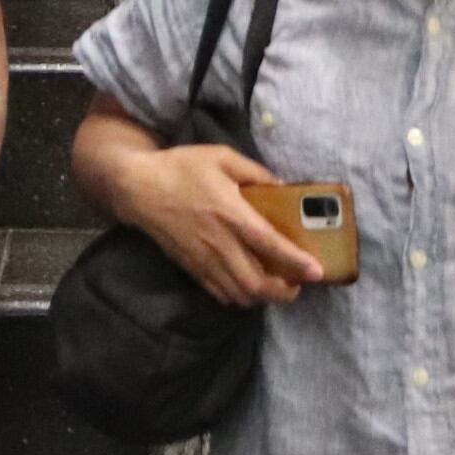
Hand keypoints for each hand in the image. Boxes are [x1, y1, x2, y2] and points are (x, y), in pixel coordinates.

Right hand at [121, 140, 322, 305]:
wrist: (138, 187)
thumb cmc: (182, 167)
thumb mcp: (221, 157)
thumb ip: (255, 172)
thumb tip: (283, 186)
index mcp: (229, 212)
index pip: (269, 244)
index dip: (295, 262)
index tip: (317, 272)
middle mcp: (218, 241)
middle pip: (255, 282)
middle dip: (282, 292)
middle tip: (298, 284)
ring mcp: (203, 259)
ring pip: (238, 293)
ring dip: (262, 297)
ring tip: (277, 288)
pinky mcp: (191, 267)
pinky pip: (219, 293)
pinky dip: (239, 296)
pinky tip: (248, 286)